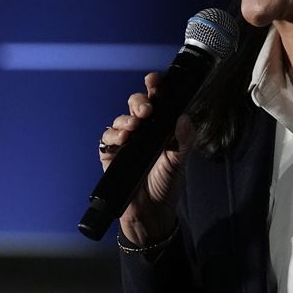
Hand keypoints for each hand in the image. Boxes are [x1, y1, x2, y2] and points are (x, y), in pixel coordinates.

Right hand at [98, 72, 193, 245]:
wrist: (151, 212)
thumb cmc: (166, 184)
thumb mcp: (179, 161)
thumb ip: (184, 139)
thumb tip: (184, 118)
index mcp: (161, 127)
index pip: (157, 100)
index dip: (155, 87)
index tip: (154, 80)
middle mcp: (143, 131)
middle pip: (136, 104)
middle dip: (139, 102)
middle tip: (146, 110)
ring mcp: (126, 142)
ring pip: (121, 119)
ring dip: (126, 119)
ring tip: (134, 127)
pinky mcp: (112, 155)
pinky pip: (107, 138)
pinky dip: (113, 136)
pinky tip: (122, 140)